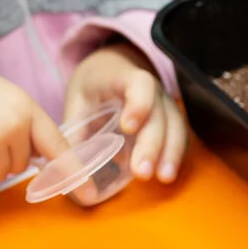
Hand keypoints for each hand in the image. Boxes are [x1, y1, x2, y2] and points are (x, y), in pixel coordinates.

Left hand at [65, 42, 187, 184]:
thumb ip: (75, 131)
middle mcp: (154, 91)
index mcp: (125, 77)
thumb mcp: (78, 101)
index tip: (127, 128)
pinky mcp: (172, 122)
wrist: (113, 70)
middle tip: (142, 172)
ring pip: (176, 128)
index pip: (140, 86)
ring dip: (170, 154)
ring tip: (163, 178)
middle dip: (152, 145)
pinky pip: (180, 138)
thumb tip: (68, 166)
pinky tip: (167, 174)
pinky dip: (175, 156)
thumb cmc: (94, 86)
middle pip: (160, 115)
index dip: (138, 105)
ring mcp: (166, 106)